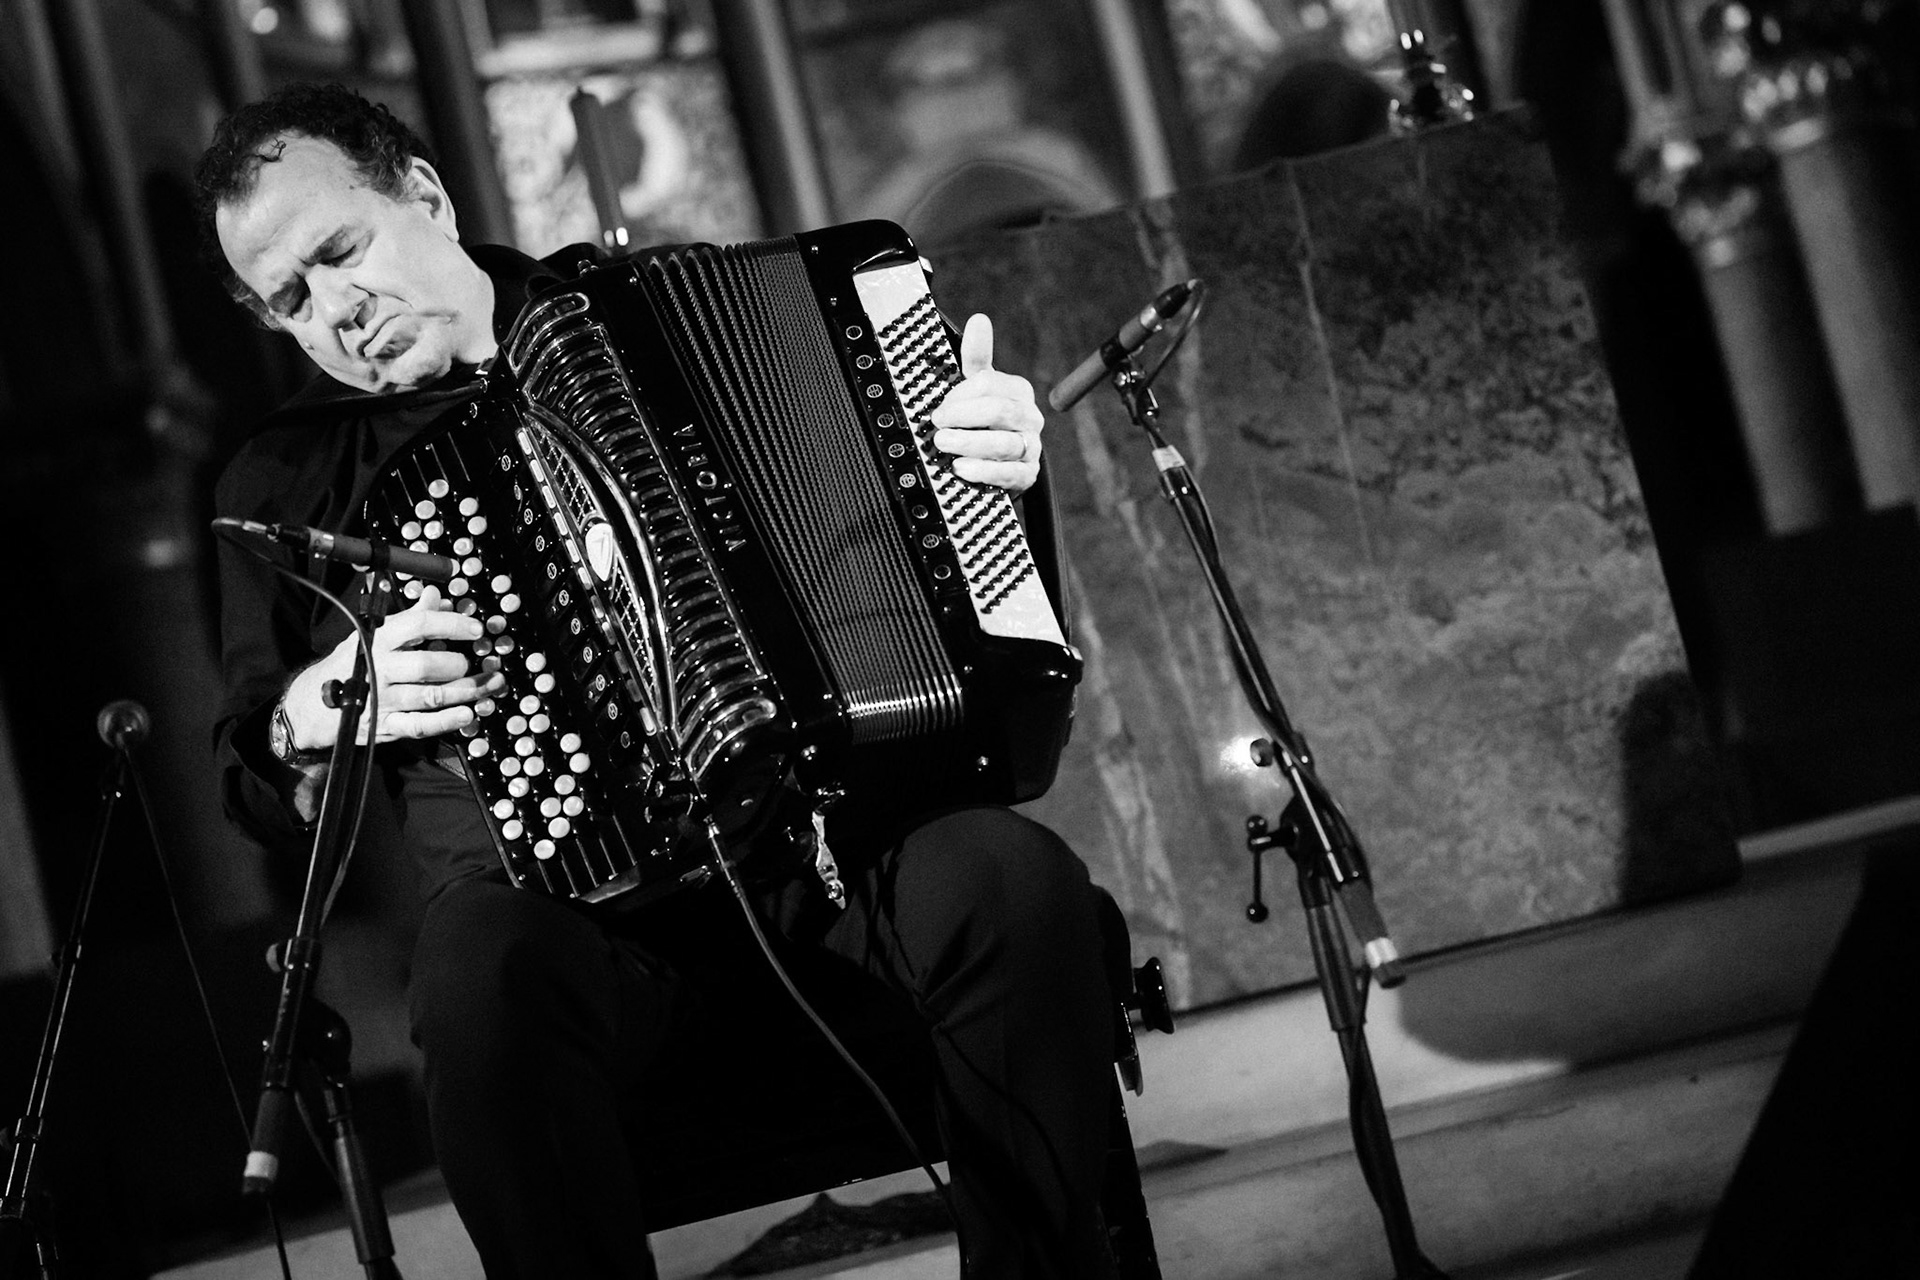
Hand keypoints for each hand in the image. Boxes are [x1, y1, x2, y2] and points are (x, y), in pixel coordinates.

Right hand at [280, 585, 505, 753]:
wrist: (312, 704)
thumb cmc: (350, 666)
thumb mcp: (373, 635)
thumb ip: (409, 618)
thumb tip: (434, 594)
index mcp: (378, 640)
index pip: (417, 625)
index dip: (450, 624)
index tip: (475, 628)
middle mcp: (380, 669)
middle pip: (426, 665)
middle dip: (457, 665)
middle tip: (472, 664)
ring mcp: (384, 699)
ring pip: (431, 696)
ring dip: (466, 692)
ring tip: (488, 685)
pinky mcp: (386, 725)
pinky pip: (420, 725)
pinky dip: (446, 721)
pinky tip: (467, 714)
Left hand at [931, 314, 1044, 494]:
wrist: (997, 461)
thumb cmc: (983, 419)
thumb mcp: (977, 387)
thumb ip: (977, 356)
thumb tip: (979, 320)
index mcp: (1018, 391)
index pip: (990, 385)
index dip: (961, 396)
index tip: (940, 407)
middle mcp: (1029, 418)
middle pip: (999, 412)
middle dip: (964, 418)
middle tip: (937, 424)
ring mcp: (1031, 447)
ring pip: (1004, 444)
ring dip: (969, 444)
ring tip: (943, 445)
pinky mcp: (1026, 475)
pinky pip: (1010, 474)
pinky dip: (984, 472)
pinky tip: (962, 469)